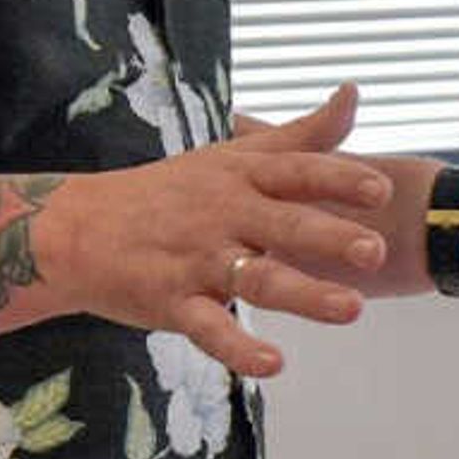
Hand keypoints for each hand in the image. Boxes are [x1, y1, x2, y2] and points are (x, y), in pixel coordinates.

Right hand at [48, 88, 393, 378]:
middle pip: (285, 224)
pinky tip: (273, 364)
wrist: (77, 227)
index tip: (381, 190)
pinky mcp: (174, 301)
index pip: (297, 173)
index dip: (338, 180)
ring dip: (305, 295)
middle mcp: (225, 214)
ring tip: (351, 309)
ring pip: (258, 277)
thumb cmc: (170, 190)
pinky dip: (240, 349)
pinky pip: (211, 328)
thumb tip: (353, 94)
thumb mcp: (235, 154)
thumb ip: (302, 135)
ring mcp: (199, 259)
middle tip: (376, 251)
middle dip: (331, 237)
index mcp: (243, 177)